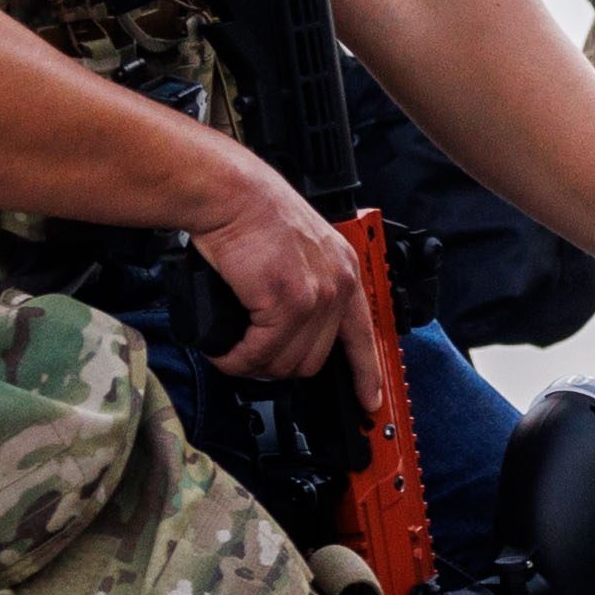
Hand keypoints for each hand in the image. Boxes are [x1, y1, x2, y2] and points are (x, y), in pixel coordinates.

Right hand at [188, 175, 382, 412]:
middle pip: (314, 360)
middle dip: (278, 367)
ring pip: (287, 362)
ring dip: (254, 366)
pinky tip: (225, 354)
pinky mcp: (286, 302)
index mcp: (346, 273)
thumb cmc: (255, 215)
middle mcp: (338, 286)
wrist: (232, 194)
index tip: (368, 399)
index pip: (365, 337)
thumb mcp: (300, 251)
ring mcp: (315, 296)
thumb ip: (307, 286)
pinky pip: (260, 352)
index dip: (366, 374)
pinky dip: (237, 360)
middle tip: (252, 358)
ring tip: (234, 354)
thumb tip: (290, 331)